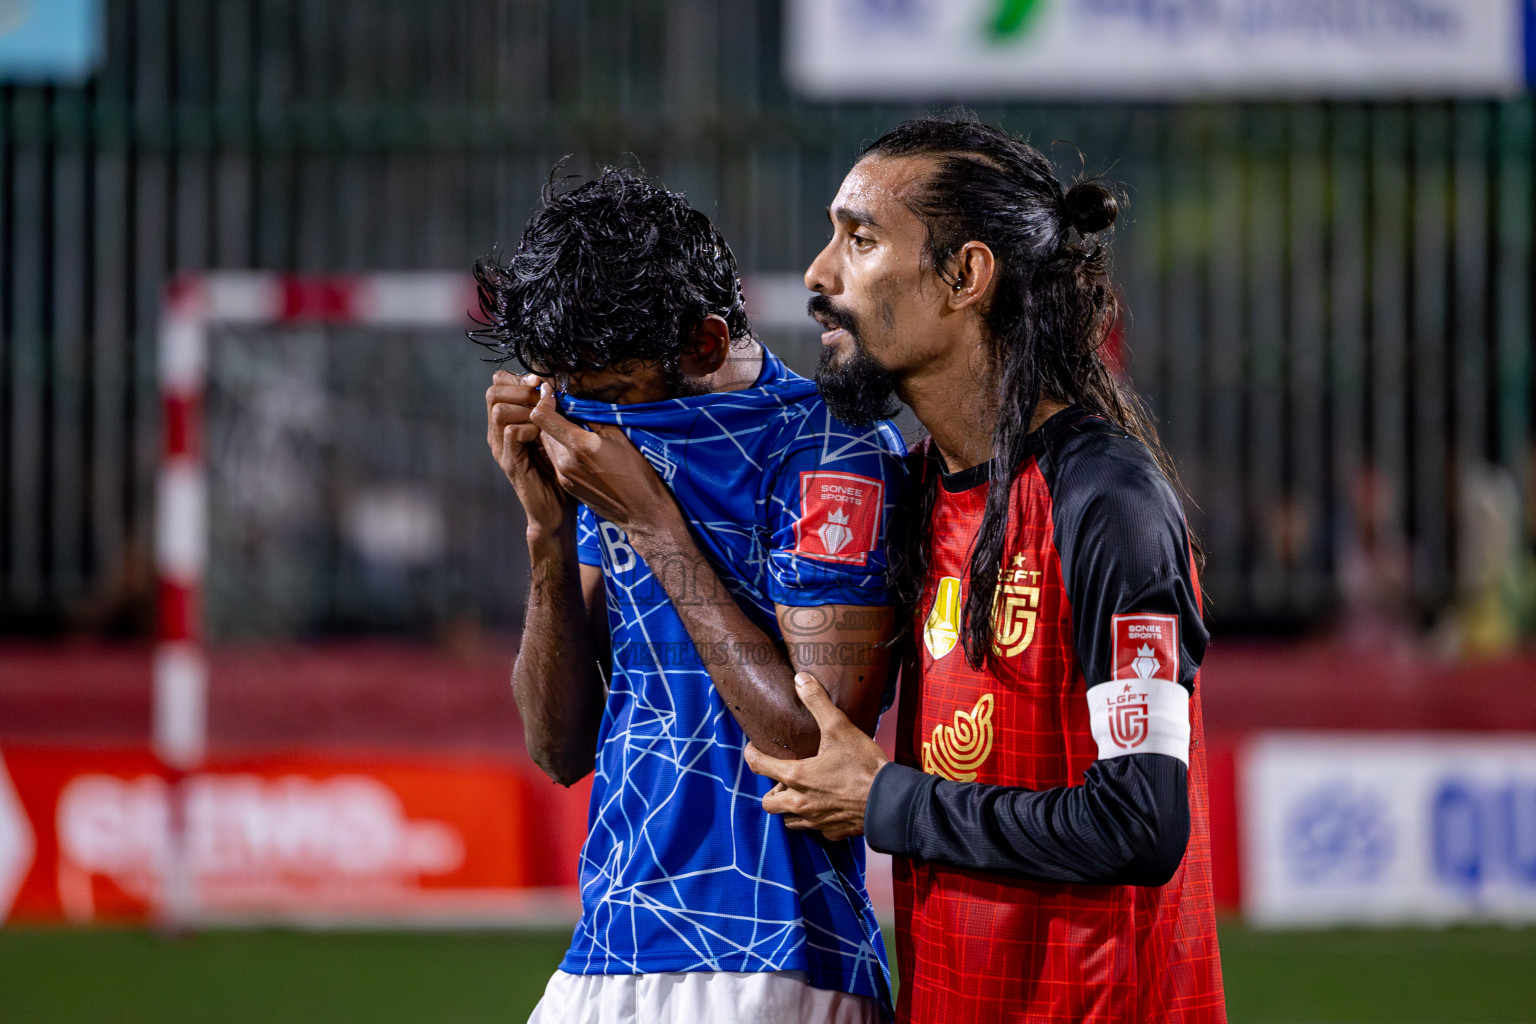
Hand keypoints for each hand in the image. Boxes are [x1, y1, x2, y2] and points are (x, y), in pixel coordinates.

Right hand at [486, 371, 570, 538]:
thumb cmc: (559, 471)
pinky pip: (510, 433)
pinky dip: (528, 428)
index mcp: (508, 422)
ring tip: (543, 418)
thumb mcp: (555, 434)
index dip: (518, 378)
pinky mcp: (510, 463)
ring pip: (498, 409)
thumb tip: (553, 384)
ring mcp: (502, 448)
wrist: (555, 511)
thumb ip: (550, 411)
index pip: (498, 385)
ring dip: (525, 407)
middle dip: (520, 389)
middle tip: (542, 398)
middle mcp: (499, 432)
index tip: (540, 382)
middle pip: (493, 392)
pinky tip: (542, 436)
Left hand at [529, 383, 681, 536]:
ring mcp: (564, 476)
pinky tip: (577, 448)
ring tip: (572, 427)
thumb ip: (595, 420)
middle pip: (542, 430)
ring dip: (554, 433)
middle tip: (562, 406)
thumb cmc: (637, 474)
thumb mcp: (620, 438)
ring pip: (547, 445)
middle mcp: (566, 461)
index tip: (551, 392)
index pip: (542, 417)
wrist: (641, 513)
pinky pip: (555, 460)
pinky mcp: (566, 485)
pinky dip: (560, 449)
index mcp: (580, 446)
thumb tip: (580, 405)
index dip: (544, 400)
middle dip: (550, 416)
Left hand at [744, 672, 889, 841]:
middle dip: (770, 790)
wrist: (890, 801)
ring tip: (801, 793)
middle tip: (782, 777)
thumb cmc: (863, 765)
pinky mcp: (833, 832)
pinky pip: (815, 829)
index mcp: (796, 777)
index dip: (752, 755)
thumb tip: (800, 679)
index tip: (754, 749)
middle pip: (768, 803)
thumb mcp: (839, 727)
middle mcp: (800, 802)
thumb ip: (817, 702)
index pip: (759, 766)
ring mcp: (816, 821)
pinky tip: (826, 807)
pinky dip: (815, 820)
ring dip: (789, 808)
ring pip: (789, 821)